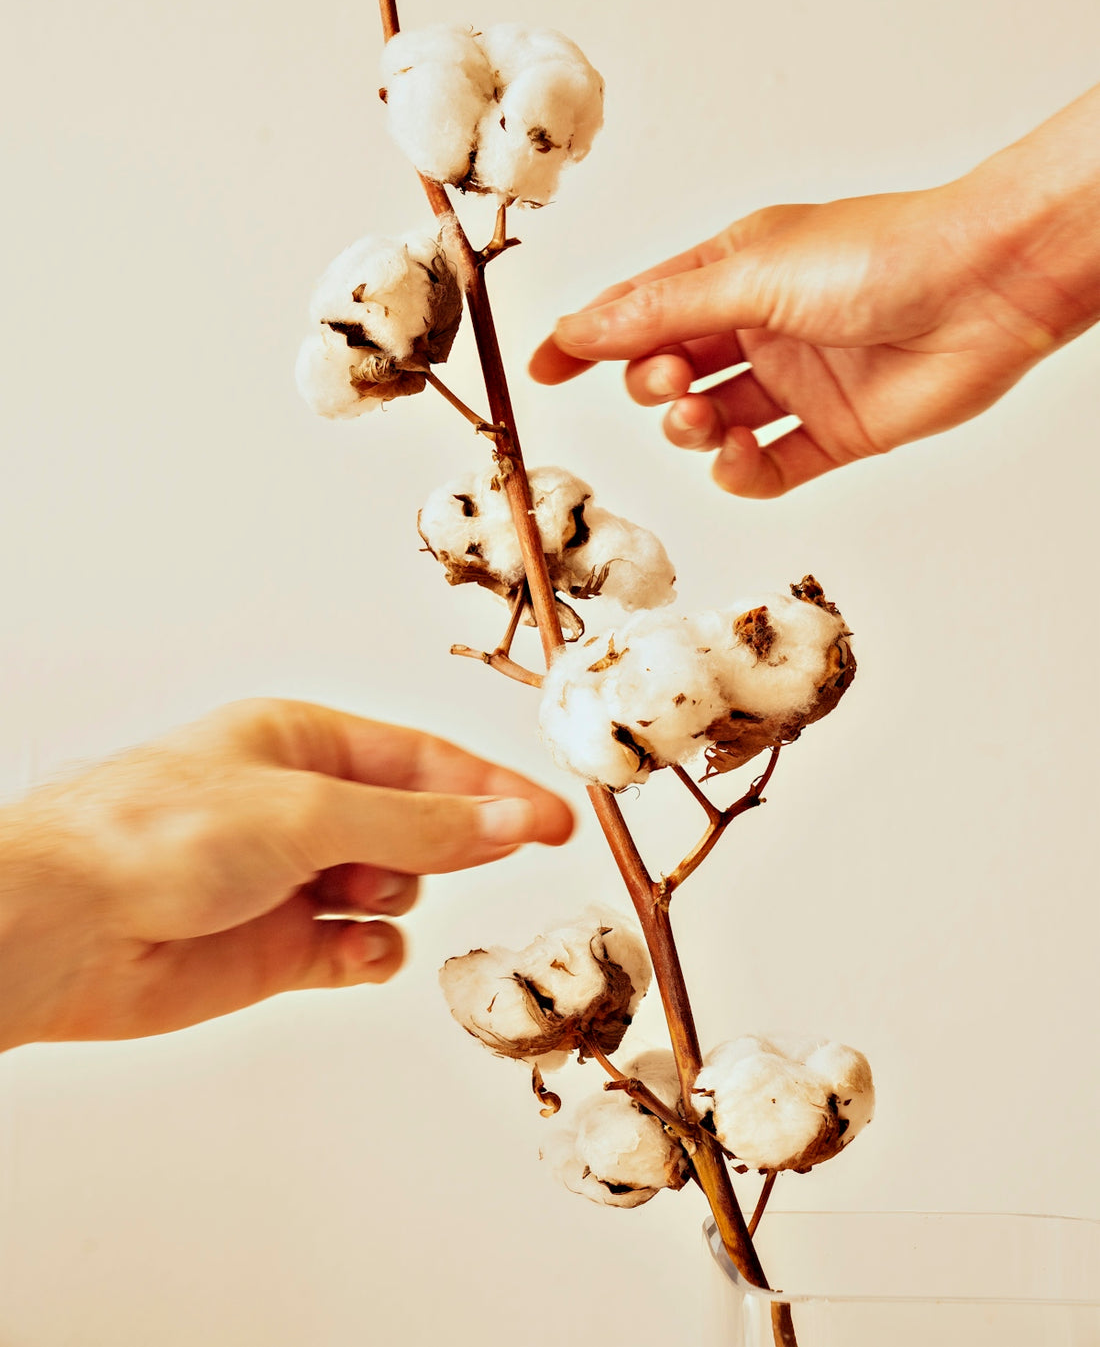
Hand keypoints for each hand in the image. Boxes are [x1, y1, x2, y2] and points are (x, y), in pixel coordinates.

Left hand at [0, 699, 573, 1048]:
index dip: (494, 789)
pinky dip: (369, 954)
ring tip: (354, 894)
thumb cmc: (151, 833)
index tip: (555, 819)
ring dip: (394, 896)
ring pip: (394, 889)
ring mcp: (289, 879)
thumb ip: (420, 823)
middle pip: (418, 825)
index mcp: (302, 742)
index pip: (425, 763)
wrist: (67, 927)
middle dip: (448, 843)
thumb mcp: (308, 809)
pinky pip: (358, 951)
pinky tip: (351, 950)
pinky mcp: (275, 948)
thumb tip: (508, 820)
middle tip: (486, 853)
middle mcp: (299, 807)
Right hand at [531, 87, 1099, 496]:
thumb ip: (659, 313)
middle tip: (670, 384)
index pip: (639, 310)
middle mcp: (759, 327)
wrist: (985, 291)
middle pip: (667, 372)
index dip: (587, 341)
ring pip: (710, 425)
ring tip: (705, 419)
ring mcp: (795, 383)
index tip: (541, 371)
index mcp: (733, 272)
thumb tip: (578, 330)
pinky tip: (743, 456)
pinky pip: (766, 469)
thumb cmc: (879, 255)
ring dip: (691, 430)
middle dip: (650, 386)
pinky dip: (742, 472)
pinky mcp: (834, 433)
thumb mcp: (749, 274)